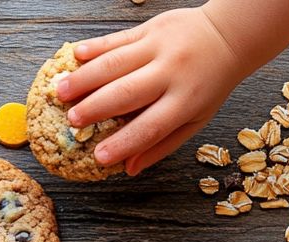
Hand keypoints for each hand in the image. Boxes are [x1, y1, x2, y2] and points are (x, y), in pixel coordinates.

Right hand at [57, 7, 247, 174]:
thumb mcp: (195, 119)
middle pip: (127, 92)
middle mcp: (172, 72)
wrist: (229, 35)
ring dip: (85, 77)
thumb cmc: (209, 84)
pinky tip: (74, 56)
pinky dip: (94, 47)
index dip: (123, 143)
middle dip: (95, 107)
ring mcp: (160, 46)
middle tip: (70, 120)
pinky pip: (117, 38)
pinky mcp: (150, 27)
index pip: (151, 126)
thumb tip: (128, 168)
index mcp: (186, 100)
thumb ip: (162, 144)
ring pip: (115, 63)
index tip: (98, 157)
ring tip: (60, 91)